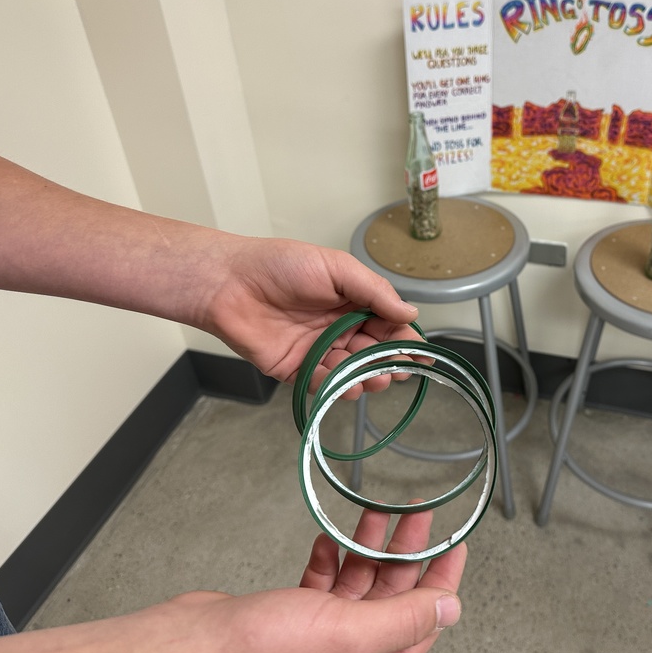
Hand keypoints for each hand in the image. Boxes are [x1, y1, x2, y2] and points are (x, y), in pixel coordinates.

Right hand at [0, 509, 465, 652]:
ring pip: (360, 583)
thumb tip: (449, 609)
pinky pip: (325, 581)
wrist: (193, 647)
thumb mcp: (347, 634)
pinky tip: (334, 538)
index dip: (443, 580)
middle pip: (392, 595)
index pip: (422, 621)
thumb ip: (401, 621)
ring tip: (382, 512)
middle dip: (407, 551)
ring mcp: (319, 633)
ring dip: (370, 546)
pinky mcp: (291, 614)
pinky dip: (332, 556)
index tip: (454, 543)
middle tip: (418, 513)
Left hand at [201, 238, 421, 396]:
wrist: (230, 283)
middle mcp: (340, 328)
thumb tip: (411, 313)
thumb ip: (374, 292)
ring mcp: (319, 350)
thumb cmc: (282, 265)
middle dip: (390, 363)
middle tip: (398, 370)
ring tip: (375, 379)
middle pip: (375, 353)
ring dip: (368, 378)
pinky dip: (337, 386)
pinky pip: (323, 383)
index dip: (406, 340)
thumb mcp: (337, 268)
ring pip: (353, 372)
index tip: (421, 354)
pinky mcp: (297, 370)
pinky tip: (348, 385)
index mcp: (353, 302)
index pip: (389, 325)